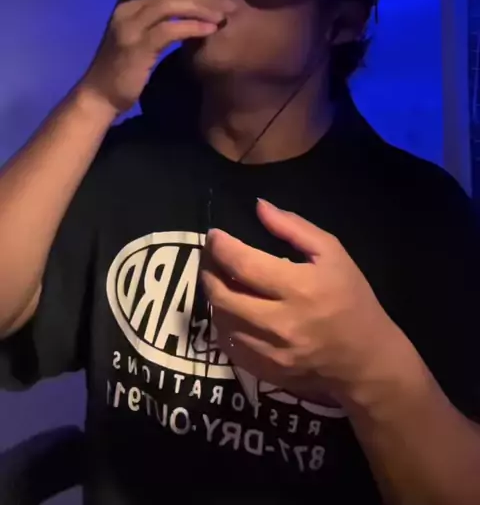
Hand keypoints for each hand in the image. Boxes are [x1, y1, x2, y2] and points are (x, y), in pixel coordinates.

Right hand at [80, 0, 234, 114]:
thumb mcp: (142, 33)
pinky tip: (209, 30)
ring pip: (170, 3)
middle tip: (228, 1)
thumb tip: (195, 3)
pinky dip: (192, 27)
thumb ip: (160, 16)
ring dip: (201, 7)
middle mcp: (127, 6)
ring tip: (223, 14)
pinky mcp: (136, 46)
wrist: (100, 94)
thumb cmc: (126, 65)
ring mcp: (130, 25)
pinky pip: (169, 30)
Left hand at [201, 199, 404, 406]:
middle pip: (222, 295)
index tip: (215, 236)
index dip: (220, 247)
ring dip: (213, 296)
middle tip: (210, 256)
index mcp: (299, 288)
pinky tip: (231, 309)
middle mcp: (280, 323)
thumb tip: (259, 206)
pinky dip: (223, 323)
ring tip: (219, 279)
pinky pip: (228, 345)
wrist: (366, 360)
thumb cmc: (351, 299)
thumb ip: (293, 227)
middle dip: (208, 270)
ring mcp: (270, 352)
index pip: (243, 264)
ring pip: (220, 321)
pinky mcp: (264, 372)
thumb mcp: (332, 253)